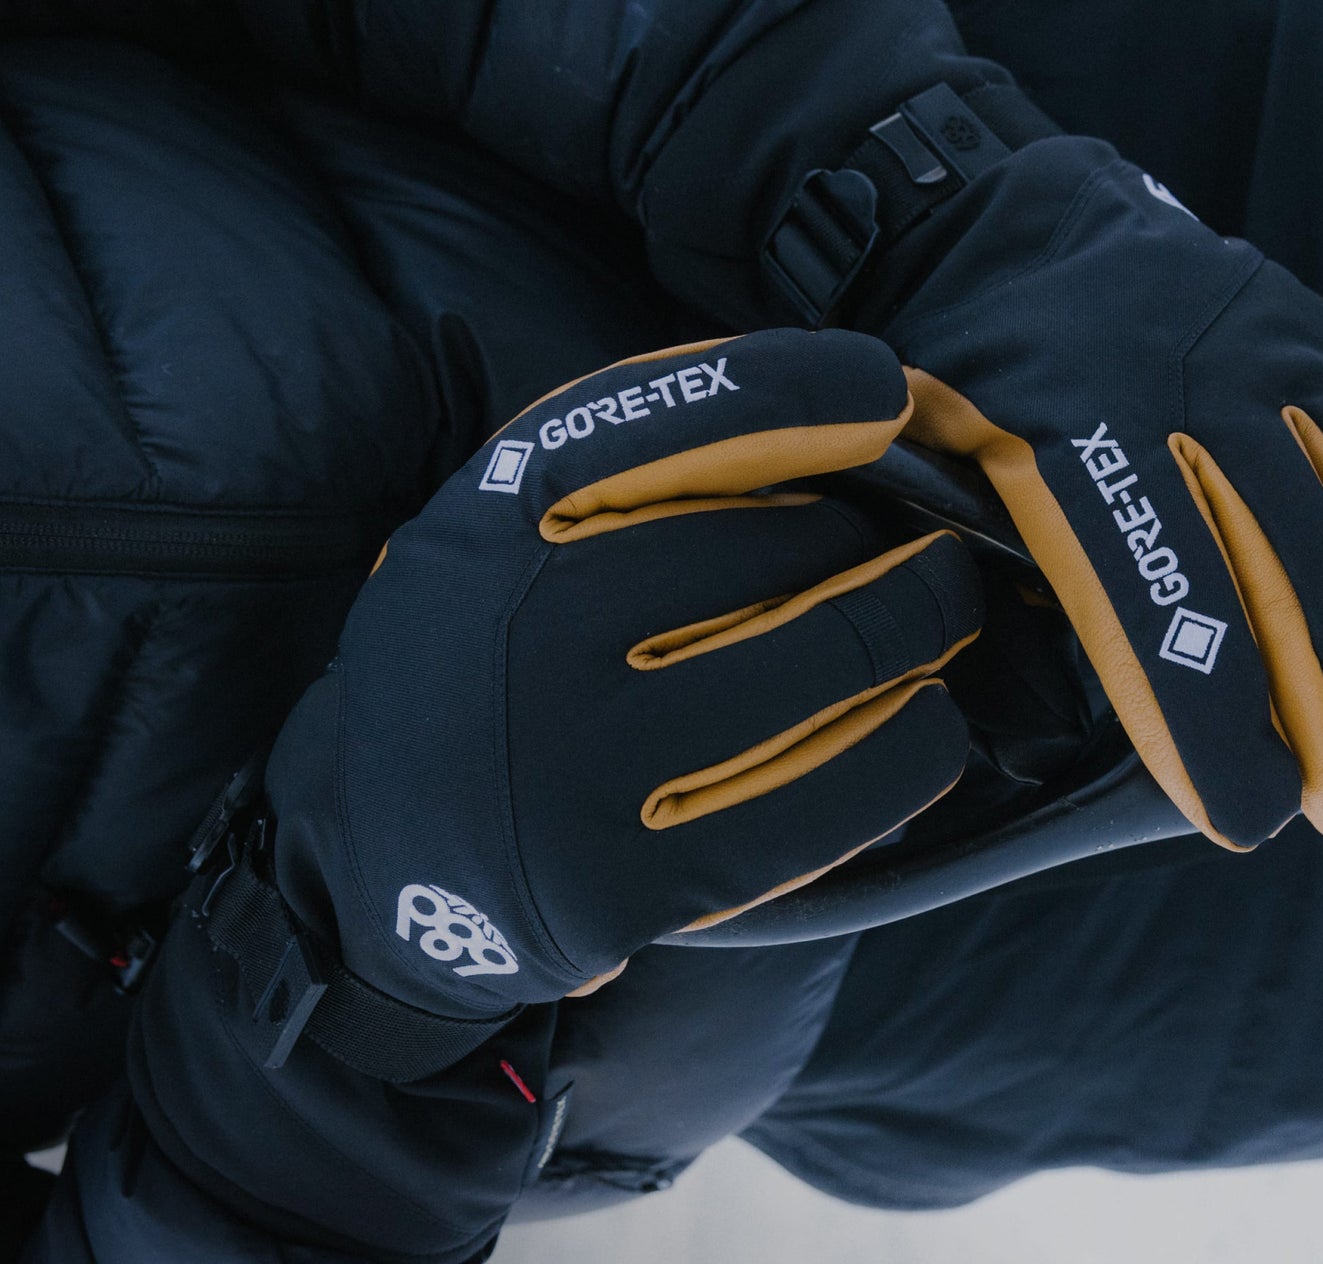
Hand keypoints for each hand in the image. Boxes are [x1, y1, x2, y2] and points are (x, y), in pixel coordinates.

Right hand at [263, 329, 980, 1012]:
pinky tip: (928, 721)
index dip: (808, 387)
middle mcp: (534, 631)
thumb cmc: (477, 675)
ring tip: (939, 621)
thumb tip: (833, 423)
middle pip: (794, 542)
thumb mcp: (486, 537)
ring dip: (919, 629)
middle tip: (927, 552)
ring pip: (830, 659)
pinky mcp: (631, 879)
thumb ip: (614, 475)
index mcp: (492, 525)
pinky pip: (831, 795)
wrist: (383, 870)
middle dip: (888, 541)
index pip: (678, 415)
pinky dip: (908, 747)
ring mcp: (582, 762)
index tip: (884, 390)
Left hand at [869, 140, 1322, 848]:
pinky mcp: (1314, 330)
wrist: (1007, 213)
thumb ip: (977, 576)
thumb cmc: (960, 378)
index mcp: (1065, 438)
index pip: (1158, 602)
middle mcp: (1182, 391)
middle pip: (1294, 569)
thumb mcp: (925, 469)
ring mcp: (1263, 352)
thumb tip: (1023, 723)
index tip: (1252, 817)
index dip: (1212, 720)